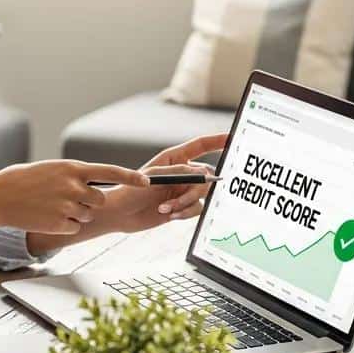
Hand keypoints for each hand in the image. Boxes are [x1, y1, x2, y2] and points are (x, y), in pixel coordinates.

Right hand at [0, 159, 149, 235]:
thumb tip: (95, 182)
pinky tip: (47, 217)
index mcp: (72, 168)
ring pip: (88, 216)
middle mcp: (73, 186)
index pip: (111, 172)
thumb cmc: (23, 180)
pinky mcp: (59, 224)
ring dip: (77, 215)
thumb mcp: (51, 169)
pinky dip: (64, 225)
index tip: (148, 181)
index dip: (132, 177)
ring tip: (53, 207)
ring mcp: (66, 206)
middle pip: (101, 200)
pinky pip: (74, 228)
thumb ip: (74, 175)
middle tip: (71, 200)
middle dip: (91, 203)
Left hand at [99, 133, 228, 234]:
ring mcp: (182, 190)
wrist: (120, 214)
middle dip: (196, 189)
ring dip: (186, 203)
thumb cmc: (130, 190)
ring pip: (201, 196)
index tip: (234, 137)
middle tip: (181, 197)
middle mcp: (181, 173)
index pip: (200, 146)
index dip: (218, 141)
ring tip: (166, 208)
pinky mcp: (181, 207)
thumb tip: (204, 174)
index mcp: (173, 158)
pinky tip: (169, 215)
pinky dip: (185, 212)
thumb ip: (179, 172)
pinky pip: (195, 209)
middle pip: (206, 177)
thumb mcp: (154, 176)